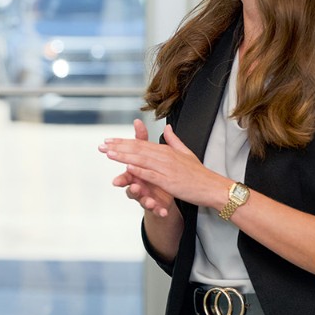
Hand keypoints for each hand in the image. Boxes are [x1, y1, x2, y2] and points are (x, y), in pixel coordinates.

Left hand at [101, 120, 229, 208]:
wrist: (212, 187)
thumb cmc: (199, 174)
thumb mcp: (186, 153)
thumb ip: (174, 140)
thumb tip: (167, 126)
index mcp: (166, 151)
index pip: (141, 143)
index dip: (123, 141)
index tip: (109, 140)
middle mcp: (165, 157)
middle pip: (137, 149)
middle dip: (118, 147)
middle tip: (102, 145)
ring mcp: (166, 169)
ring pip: (141, 160)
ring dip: (124, 156)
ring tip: (108, 153)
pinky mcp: (169, 181)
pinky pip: (152, 175)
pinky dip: (139, 170)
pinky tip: (127, 167)